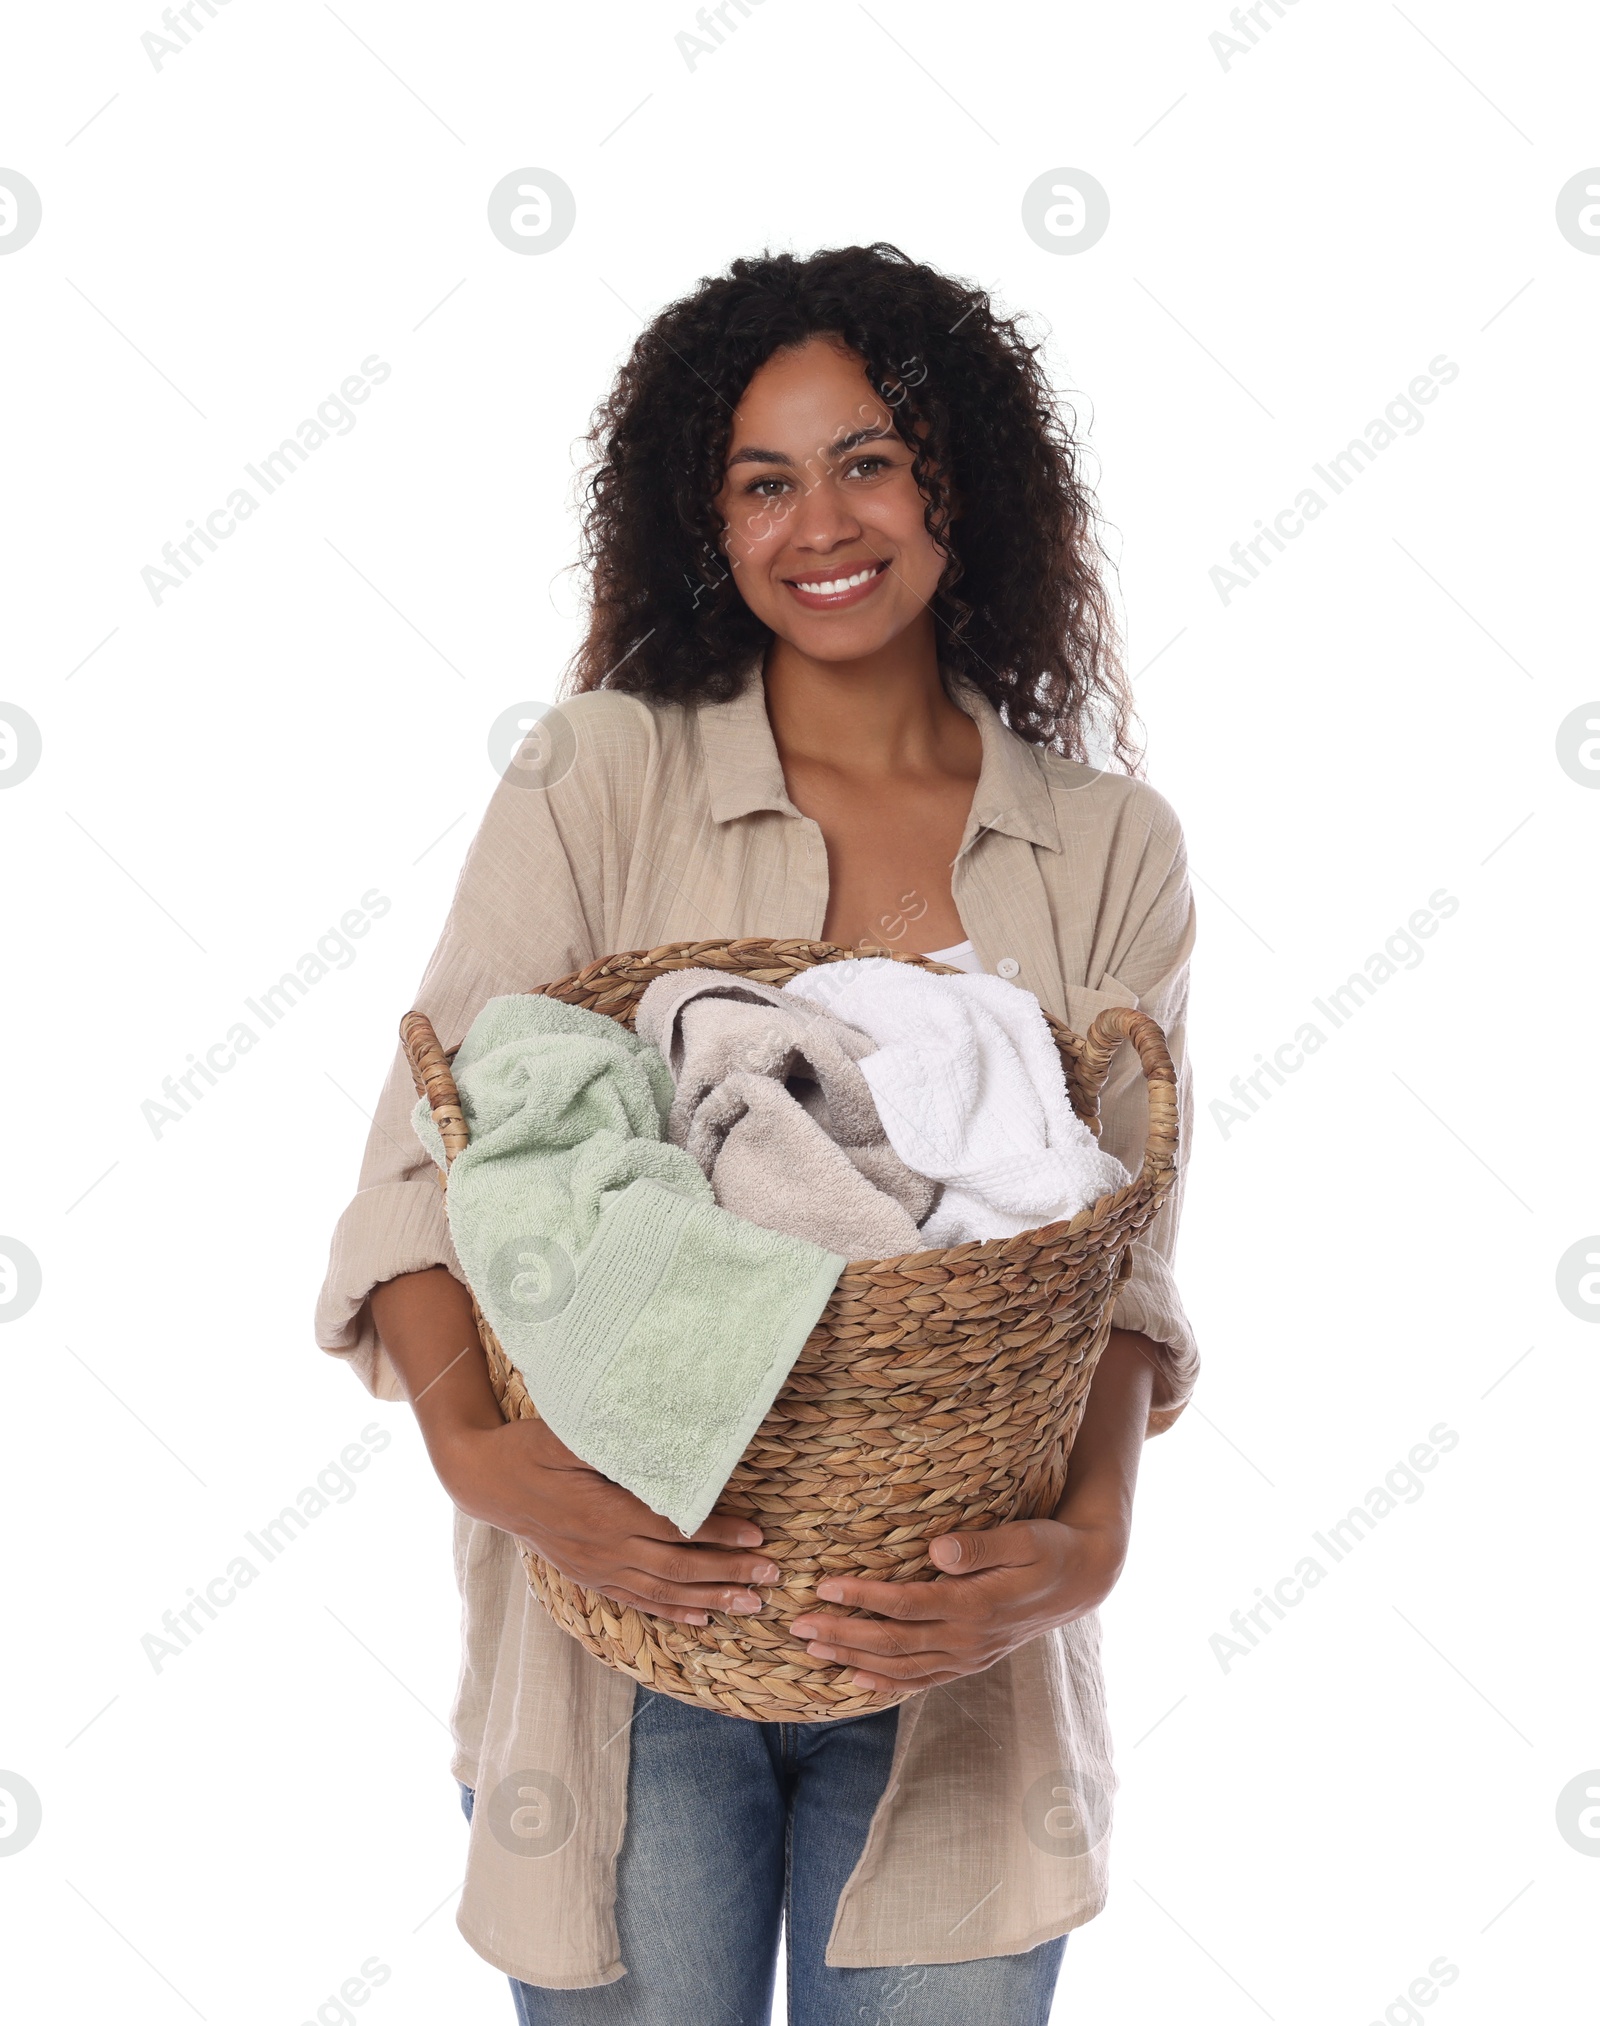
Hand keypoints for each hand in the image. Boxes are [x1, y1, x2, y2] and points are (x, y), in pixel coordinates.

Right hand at [435, 1415, 780, 1627]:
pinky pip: (637, 1600)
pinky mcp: (589, 1576)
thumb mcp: (565, 1434)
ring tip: (751, 1605)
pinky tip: (703, 1617)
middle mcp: (604, 1547)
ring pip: (663, 1591)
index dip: (718, 1534)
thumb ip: (611, 1443)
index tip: (757, 1535)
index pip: (674, 1528)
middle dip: (729, 1573)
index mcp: (604, 1512)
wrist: (486, 1481)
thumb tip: (660, 1439)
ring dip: (711, 1598)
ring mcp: (596, 1568)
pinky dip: (673, 1611)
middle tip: (772, 1576)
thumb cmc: (529, 1448)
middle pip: (678, 1568)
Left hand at [788, 1514, 1127, 1691]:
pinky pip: (922, 1680)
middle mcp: (968, 1638)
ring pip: (901, 1667)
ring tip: (811, 1649)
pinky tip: (857, 1679)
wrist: (1083, 1581)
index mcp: (975, 1605)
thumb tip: (937, 1549)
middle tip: (796, 1626)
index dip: (862, 1598)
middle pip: (893, 1643)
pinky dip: (887, 1683)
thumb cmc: (1049, 1549)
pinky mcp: (971, 1661)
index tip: (824, 1585)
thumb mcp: (1023, 1537)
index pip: (905, 1605)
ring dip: (853, 1659)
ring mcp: (969, 1656)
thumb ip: (980, 1546)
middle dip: (842, 1635)